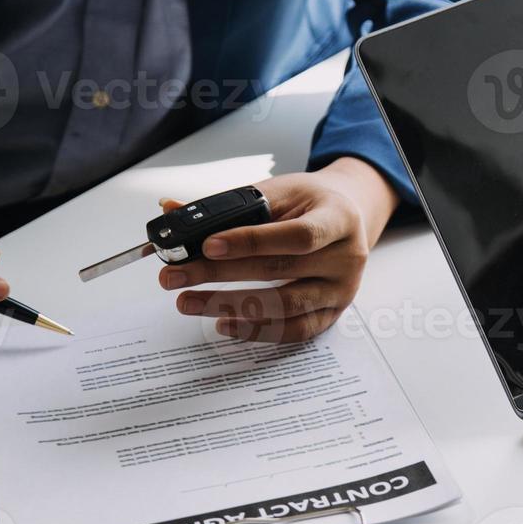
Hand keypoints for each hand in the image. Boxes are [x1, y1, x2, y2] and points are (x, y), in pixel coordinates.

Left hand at [160, 158, 399, 342]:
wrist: (352, 218)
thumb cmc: (310, 203)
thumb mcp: (278, 192)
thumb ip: (229, 204)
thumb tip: (170, 210)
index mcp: (339, 219)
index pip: (297, 235)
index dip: (252, 241)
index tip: (207, 245)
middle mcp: (347, 258)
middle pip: (282, 271)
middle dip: (221, 275)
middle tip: (175, 277)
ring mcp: (342, 291)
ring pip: (286, 307)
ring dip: (231, 306)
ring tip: (188, 302)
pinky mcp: (332, 314)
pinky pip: (295, 330)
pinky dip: (257, 331)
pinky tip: (224, 324)